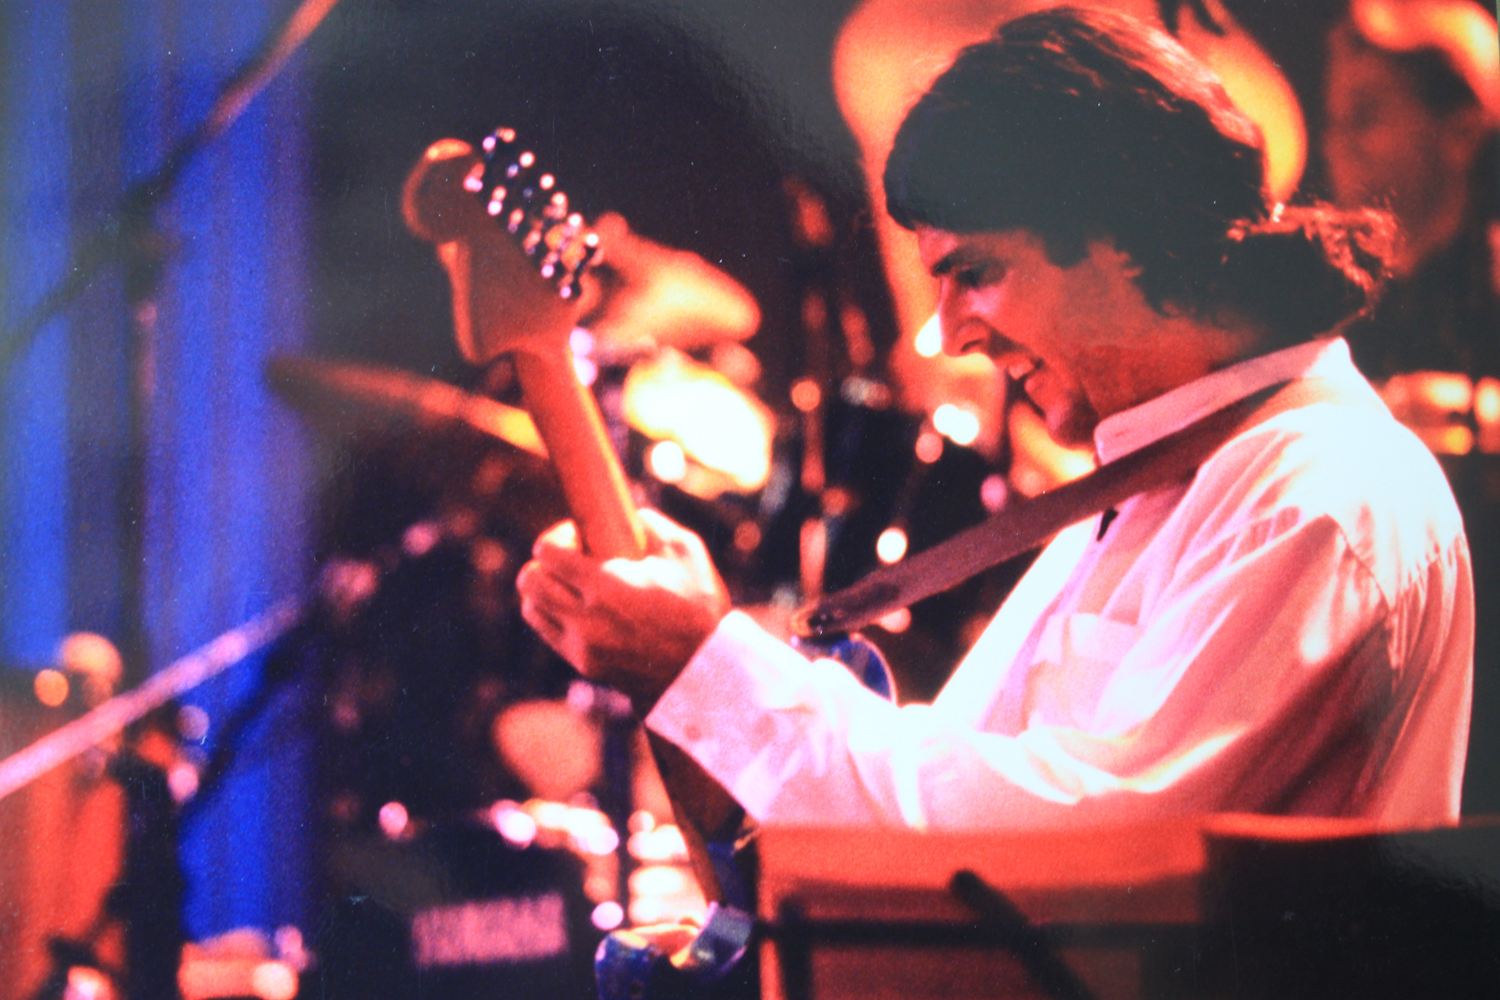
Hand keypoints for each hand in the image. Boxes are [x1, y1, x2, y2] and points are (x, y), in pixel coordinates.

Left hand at [517, 509, 730, 710]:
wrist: (707, 671)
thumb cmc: (701, 608)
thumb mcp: (686, 551)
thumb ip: (652, 524)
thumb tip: (630, 516)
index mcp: (606, 586)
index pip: (547, 553)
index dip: (556, 537)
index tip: (577, 536)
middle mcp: (586, 619)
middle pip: (530, 580)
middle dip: (544, 562)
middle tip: (570, 559)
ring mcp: (583, 646)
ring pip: (532, 609)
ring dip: (544, 591)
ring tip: (571, 585)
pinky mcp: (585, 666)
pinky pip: (549, 633)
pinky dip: (554, 615)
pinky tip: (581, 607)